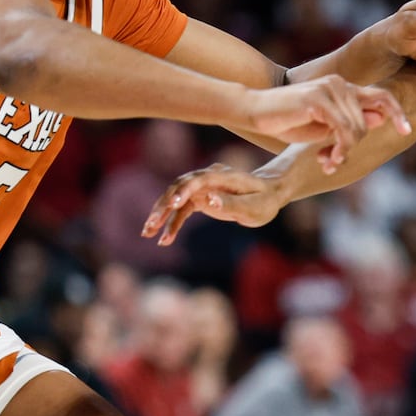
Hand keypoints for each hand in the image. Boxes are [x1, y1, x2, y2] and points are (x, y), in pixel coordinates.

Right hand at [142, 163, 286, 245]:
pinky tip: (164, 239)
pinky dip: (172, 223)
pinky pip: (181, 210)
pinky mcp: (199, 198)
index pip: (198, 179)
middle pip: (179, 187)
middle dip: (164, 205)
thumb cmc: (263, 201)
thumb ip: (231, 203)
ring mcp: (202, 187)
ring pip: (175, 198)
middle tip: (151, 225)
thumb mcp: (253, 207)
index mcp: (222, 176)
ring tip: (147, 232)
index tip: (172, 205)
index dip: (184, 190)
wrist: (268, 194)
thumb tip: (209, 200)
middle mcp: (208, 178)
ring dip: (161, 214)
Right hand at [243, 75, 409, 170]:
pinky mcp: (318, 99)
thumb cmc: (285, 121)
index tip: (406, 131)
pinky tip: (326, 159)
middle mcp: (340, 84)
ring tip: (327, 163)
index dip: (398, 113)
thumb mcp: (322, 127)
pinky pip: (343, 130)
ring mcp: (330, 88)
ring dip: (344, 152)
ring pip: (357, 128)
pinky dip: (339, 149)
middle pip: (368, 120)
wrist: (253, 110)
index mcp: (343, 88)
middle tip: (333, 162)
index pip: (381, 96)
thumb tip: (379, 118)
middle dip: (354, 147)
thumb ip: (348, 123)